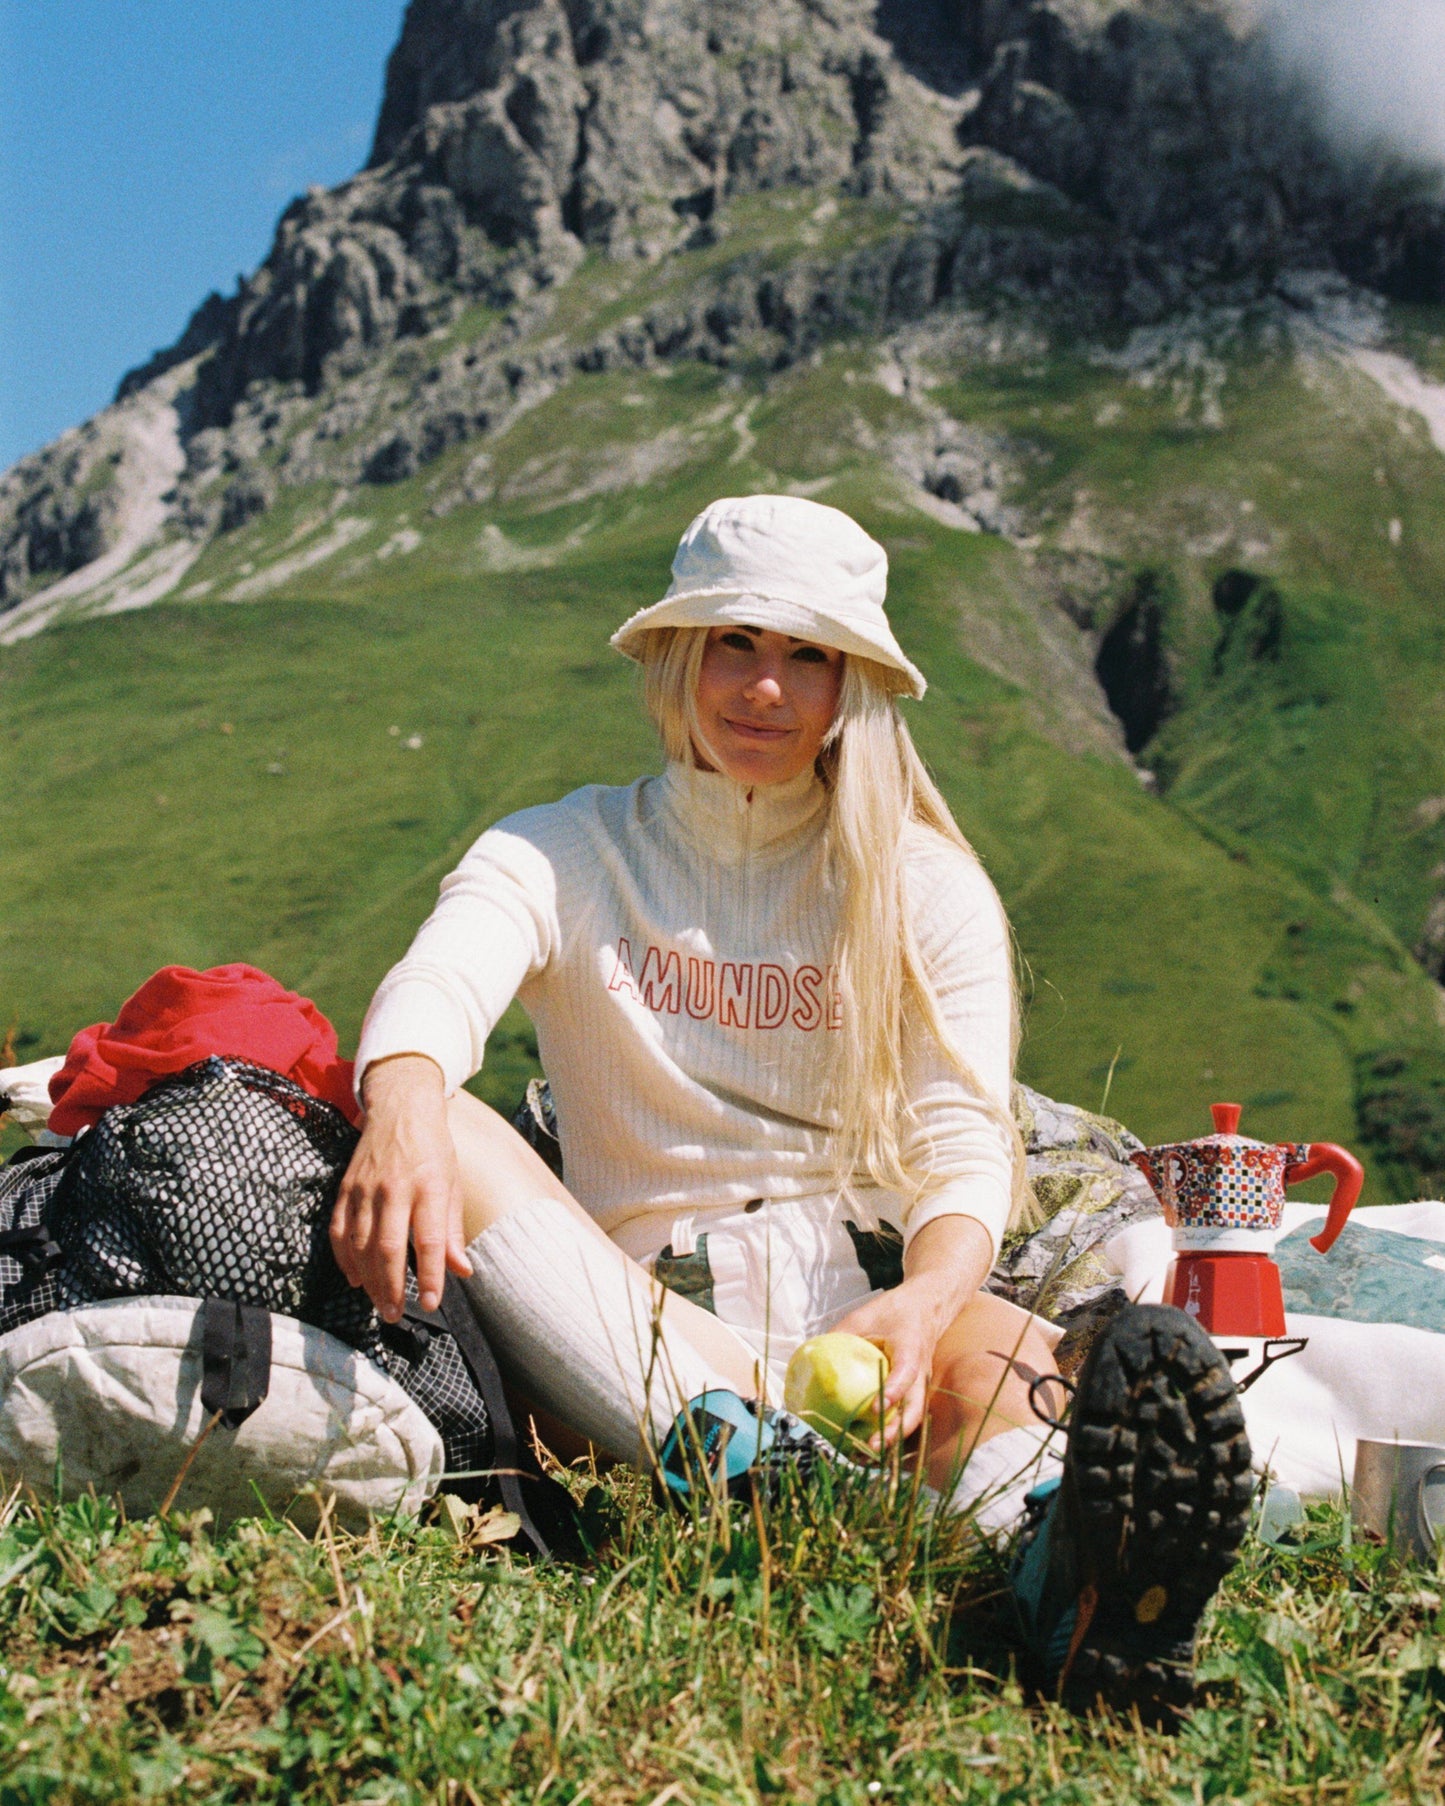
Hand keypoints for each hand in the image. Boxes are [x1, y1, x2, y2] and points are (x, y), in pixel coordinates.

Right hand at [330, 1055, 472, 1321]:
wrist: (401, 1109)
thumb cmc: (433, 1150)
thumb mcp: (452, 1184)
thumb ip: (452, 1231)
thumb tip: (462, 1271)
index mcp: (429, 1187)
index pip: (429, 1240)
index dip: (430, 1275)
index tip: (431, 1303)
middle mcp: (395, 1188)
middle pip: (389, 1248)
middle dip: (391, 1287)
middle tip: (395, 1314)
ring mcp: (366, 1188)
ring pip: (360, 1244)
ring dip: (367, 1279)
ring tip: (378, 1303)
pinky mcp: (346, 1188)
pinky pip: (338, 1230)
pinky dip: (343, 1258)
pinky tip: (353, 1278)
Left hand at [830, 1275, 956, 1450]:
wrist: (926, 1308)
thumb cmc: (892, 1312)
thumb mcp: (863, 1316)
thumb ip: (840, 1335)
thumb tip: (808, 1356)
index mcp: (910, 1349)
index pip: (906, 1372)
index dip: (893, 1391)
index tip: (876, 1407)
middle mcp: (921, 1373)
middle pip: (914, 1409)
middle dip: (896, 1431)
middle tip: (872, 1445)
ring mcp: (921, 1386)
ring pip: (911, 1420)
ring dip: (893, 1441)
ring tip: (866, 1458)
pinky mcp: (916, 1394)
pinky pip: (904, 1418)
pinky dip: (890, 1435)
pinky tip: (866, 1449)